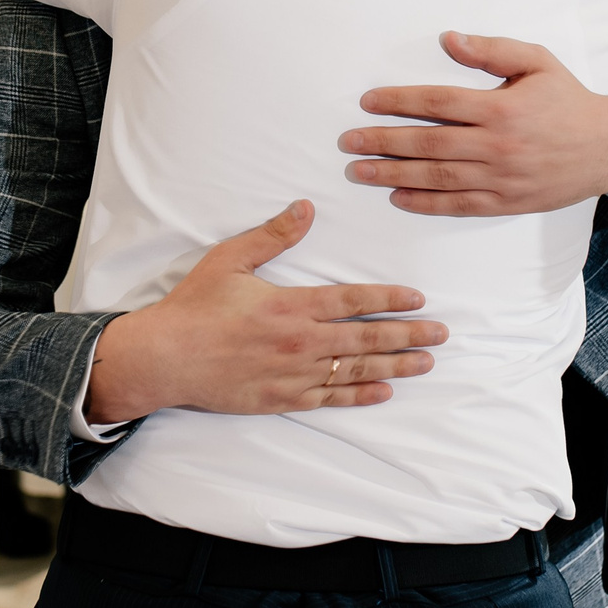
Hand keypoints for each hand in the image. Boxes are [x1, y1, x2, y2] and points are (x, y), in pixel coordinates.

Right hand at [84, 201, 446, 424]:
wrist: (166, 358)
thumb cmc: (195, 307)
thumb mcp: (230, 260)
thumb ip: (272, 235)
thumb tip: (305, 208)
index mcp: (292, 305)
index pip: (354, 301)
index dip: (389, 299)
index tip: (418, 300)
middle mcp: (301, 342)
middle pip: (367, 339)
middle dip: (408, 335)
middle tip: (441, 334)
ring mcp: (294, 375)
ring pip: (356, 371)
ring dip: (396, 365)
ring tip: (426, 363)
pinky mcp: (282, 399)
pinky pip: (331, 398)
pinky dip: (361, 395)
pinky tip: (384, 391)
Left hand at [339, 33, 607, 215]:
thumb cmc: (567, 99)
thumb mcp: (536, 62)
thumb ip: (491, 50)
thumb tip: (448, 39)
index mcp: (501, 108)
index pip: (438, 103)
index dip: (399, 102)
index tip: (368, 102)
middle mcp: (497, 145)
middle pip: (428, 143)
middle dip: (382, 142)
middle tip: (347, 142)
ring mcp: (500, 178)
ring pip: (436, 178)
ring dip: (393, 175)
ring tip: (359, 172)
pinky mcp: (506, 202)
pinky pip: (458, 205)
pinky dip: (425, 203)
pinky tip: (397, 197)